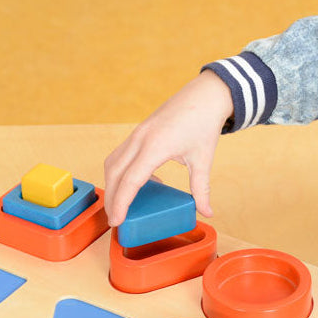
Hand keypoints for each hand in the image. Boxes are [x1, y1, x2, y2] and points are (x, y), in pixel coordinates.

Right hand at [104, 71, 233, 225]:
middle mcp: (140, 139)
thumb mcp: (203, 159)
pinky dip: (120, 171)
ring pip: (113, 163)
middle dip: (111, 198)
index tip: (117, 221)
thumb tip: (207, 212)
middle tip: (115, 221)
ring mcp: (136, 133)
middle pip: (115, 173)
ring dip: (112, 184)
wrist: (204, 95)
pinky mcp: (138, 131)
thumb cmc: (204, 124)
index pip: (130, 180)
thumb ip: (202, 188)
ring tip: (119, 205)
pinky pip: (120, 154)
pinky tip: (139, 183)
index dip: (121, 203)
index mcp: (155, 146)